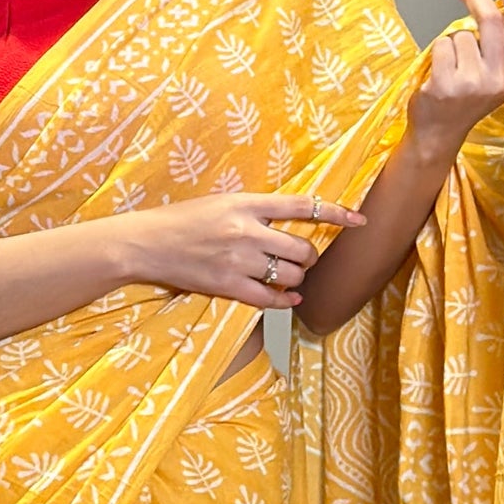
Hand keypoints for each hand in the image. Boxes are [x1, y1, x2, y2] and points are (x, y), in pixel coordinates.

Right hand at [125, 188, 365, 309]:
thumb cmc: (181, 220)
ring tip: (289, 276)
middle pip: (303, 248)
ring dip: (297, 278)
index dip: (336, 212)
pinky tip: (290, 299)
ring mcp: (238, 260)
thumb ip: (254, 210)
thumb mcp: (220, 202)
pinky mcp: (228, 286)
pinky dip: (286, 301)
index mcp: (246, 203)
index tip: (359, 220)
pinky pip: (271, 298)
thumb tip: (291, 220)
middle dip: (309, 257)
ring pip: (291, 274)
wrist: (145, 244)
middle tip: (302, 259)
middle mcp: (246, 230)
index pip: (303, 205)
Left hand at [408, 0, 503, 161]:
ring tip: (449, 69)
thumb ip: (494, 45)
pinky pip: (441, 46)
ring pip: (460, 34)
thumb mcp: (489, 74)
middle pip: (489, 19)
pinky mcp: (448, 84)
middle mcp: (499, 76)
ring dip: (450, 43)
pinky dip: (435, 54)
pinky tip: (436, 76)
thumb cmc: (460, 100)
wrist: (437, 135)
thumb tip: (487, 4)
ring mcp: (474, 82)